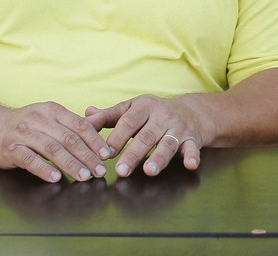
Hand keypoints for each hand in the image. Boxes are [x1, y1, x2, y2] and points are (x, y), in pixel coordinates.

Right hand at [0, 101, 112, 182]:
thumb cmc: (24, 125)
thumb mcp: (48, 118)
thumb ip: (71, 125)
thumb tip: (100, 131)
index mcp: (52, 110)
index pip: (79, 125)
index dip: (95, 140)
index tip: (107, 155)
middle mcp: (38, 119)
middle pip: (68, 138)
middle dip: (87, 156)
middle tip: (99, 170)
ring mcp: (23, 133)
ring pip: (52, 149)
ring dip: (70, 164)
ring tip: (83, 176)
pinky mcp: (9, 148)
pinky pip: (29, 159)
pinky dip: (44, 169)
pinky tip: (56, 178)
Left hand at [86, 95, 204, 176]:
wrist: (192, 110)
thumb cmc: (154, 112)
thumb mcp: (132, 109)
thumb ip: (108, 116)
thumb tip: (84, 116)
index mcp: (144, 106)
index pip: (128, 122)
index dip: (116, 137)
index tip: (104, 153)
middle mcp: (162, 116)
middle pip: (146, 135)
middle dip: (133, 153)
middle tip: (120, 170)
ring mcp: (178, 128)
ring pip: (168, 143)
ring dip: (159, 157)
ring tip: (149, 171)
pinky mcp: (192, 140)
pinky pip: (193, 148)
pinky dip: (193, 156)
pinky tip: (190, 165)